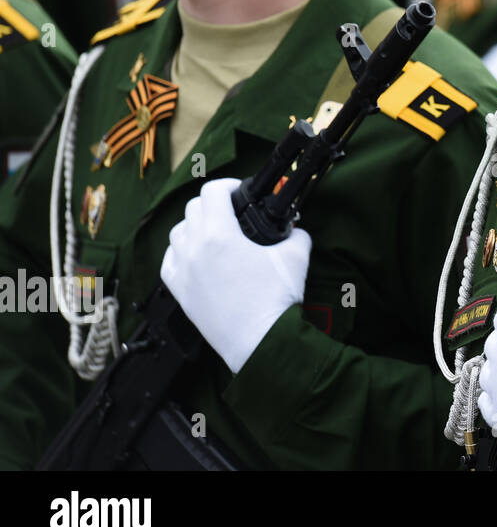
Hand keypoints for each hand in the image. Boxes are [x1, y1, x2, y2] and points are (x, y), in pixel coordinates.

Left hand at [161, 178, 311, 373]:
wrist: (261, 341)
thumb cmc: (276, 301)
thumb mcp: (296, 256)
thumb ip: (295, 233)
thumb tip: (293, 228)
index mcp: (220, 235)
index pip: (212, 192)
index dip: (228, 185)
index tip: (239, 191)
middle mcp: (195, 249)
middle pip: (193, 208)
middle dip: (213, 204)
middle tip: (232, 211)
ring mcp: (183, 271)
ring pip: (178, 232)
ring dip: (195, 226)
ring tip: (215, 233)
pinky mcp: (179, 291)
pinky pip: (170, 260)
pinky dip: (182, 251)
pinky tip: (199, 257)